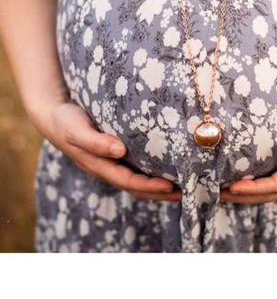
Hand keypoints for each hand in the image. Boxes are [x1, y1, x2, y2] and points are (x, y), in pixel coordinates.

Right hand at [30, 101, 180, 201]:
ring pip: (140, 181)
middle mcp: (109, 169)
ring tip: (186, 186)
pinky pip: (138, 168)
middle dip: (162, 193)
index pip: (128, 181)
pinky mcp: (117, 155)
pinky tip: (170, 168)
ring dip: (161, 187)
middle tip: (188, 192)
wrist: (55, 117)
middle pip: (138, 187)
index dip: (149, 186)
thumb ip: (96, 141)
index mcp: (100, 167)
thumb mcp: (77, 130)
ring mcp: (113, 163)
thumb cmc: (66, 122)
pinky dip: (154, 172)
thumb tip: (120, 151)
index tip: (170, 186)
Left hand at [221, 104, 276, 203]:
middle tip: (217, 194)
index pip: (276, 184)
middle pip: (270, 193)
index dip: (254, 187)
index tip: (232, 185)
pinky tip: (246, 181)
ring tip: (225, 192)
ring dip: (249, 194)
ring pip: (272, 191)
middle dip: (244, 196)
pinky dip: (259, 186)